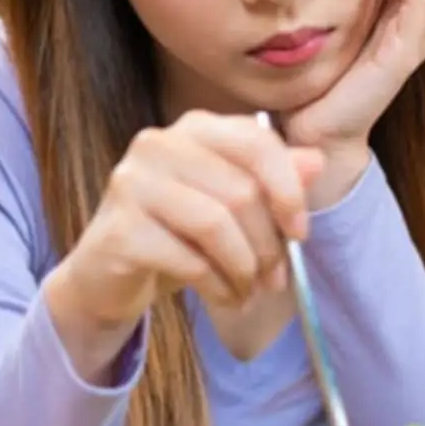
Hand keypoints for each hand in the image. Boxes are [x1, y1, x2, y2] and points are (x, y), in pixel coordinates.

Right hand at [42, 111, 323, 376]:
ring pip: (216, 225)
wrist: (108, 276)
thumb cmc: (177, 235)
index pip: (256, 143)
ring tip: (249, 292)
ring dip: (245, 269)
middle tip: (274, 278)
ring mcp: (132, 183)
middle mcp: (158, 144)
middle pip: (240, 191)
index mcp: (194, 128)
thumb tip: (316, 161)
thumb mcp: (232, 206)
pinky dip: (218, 285)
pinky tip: (224, 297)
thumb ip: (272, 180)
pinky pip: (189, 259)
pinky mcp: (120, 228)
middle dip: (267, 244)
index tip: (300, 233)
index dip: (288, 191)